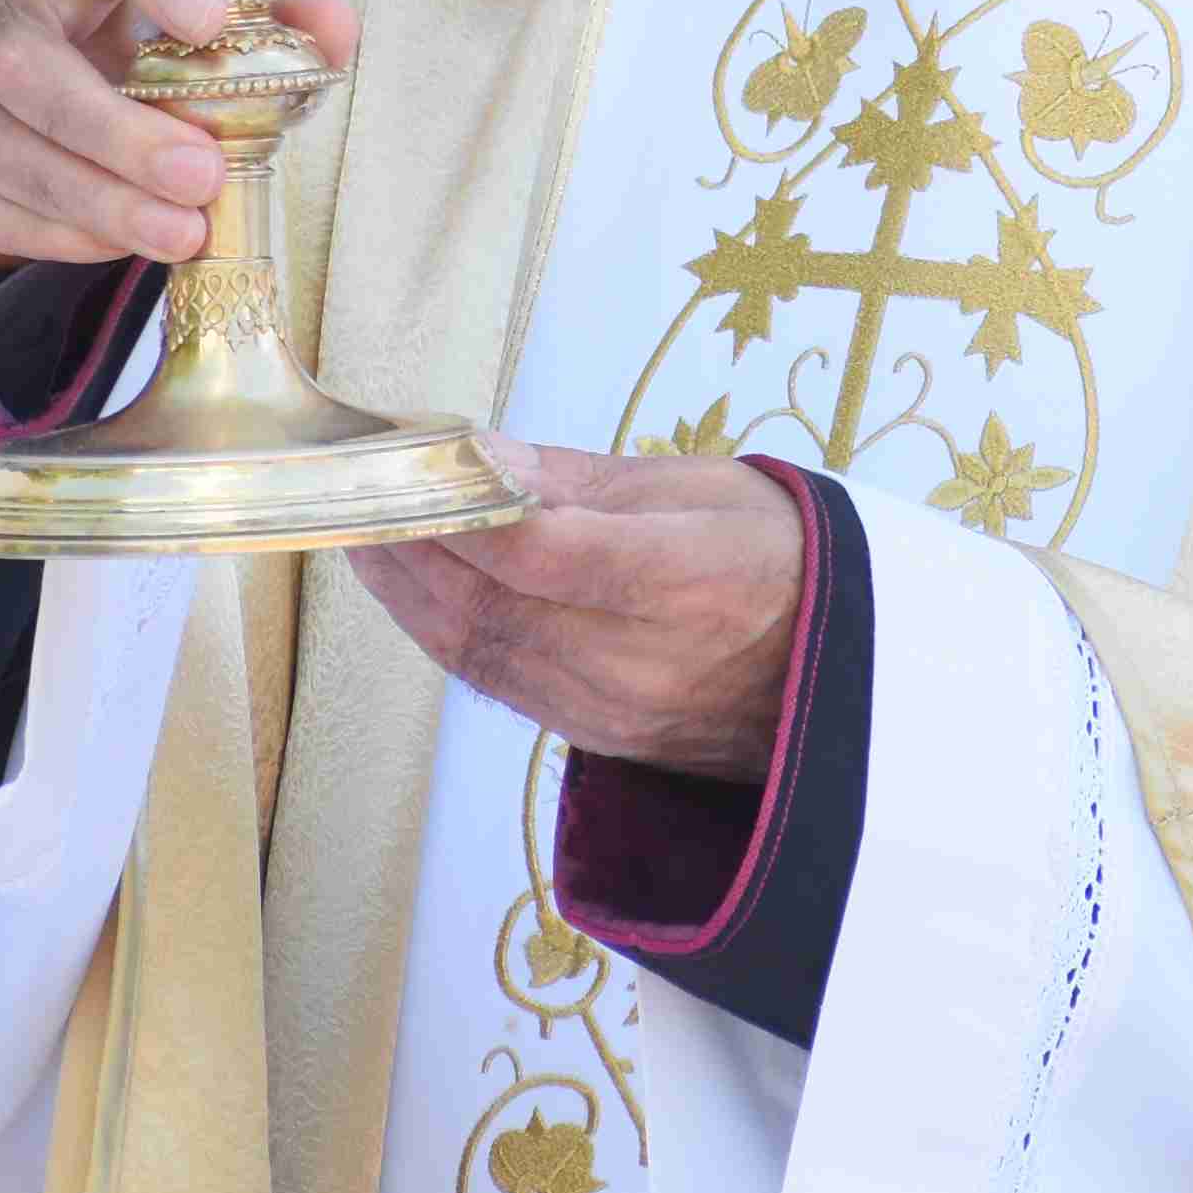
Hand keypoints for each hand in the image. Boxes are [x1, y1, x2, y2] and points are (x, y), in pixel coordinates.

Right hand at [0, 0, 356, 285]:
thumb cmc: (113, 65)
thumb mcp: (185, 41)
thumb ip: (264, 29)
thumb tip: (334, 27)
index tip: (211, 18)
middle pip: (22, 58)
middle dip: (114, 127)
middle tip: (201, 175)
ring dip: (87, 194)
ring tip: (173, 233)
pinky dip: (33, 230)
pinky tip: (103, 247)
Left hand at [354, 441, 810, 773]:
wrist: (839, 674)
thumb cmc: (776, 555)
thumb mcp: (705, 486)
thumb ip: (584, 481)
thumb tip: (484, 457)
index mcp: (690, 582)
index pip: (544, 554)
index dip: (464, 508)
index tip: (411, 455)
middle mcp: (643, 660)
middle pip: (490, 604)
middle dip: (406, 544)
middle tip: (353, 488)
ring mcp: (612, 710)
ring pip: (476, 649)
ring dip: (404, 590)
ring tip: (362, 530)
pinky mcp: (592, 737)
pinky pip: (494, 681)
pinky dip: (437, 631)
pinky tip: (410, 588)